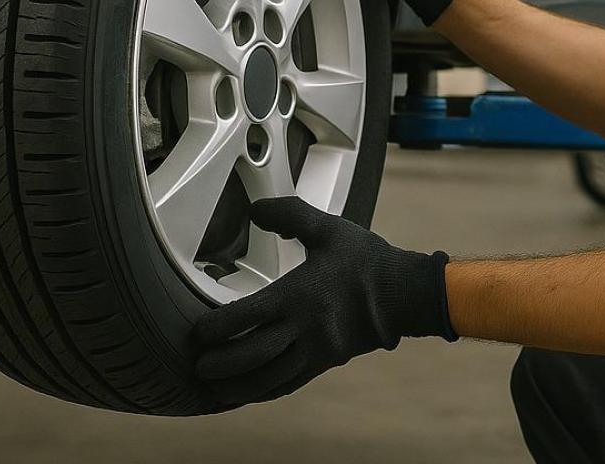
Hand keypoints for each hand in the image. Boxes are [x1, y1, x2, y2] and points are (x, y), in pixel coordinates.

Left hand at [191, 196, 456, 406]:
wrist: (405, 294)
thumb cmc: (368, 262)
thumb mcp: (329, 229)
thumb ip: (290, 215)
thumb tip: (256, 210)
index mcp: (300, 295)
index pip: (247, 317)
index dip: (217, 328)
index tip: (198, 333)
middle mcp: (305, 327)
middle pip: (253, 354)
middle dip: (221, 364)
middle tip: (199, 365)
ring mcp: (316, 349)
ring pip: (269, 378)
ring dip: (239, 386)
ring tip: (215, 388)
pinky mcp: (326, 361)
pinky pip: (290, 383)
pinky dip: (265, 391)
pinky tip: (250, 393)